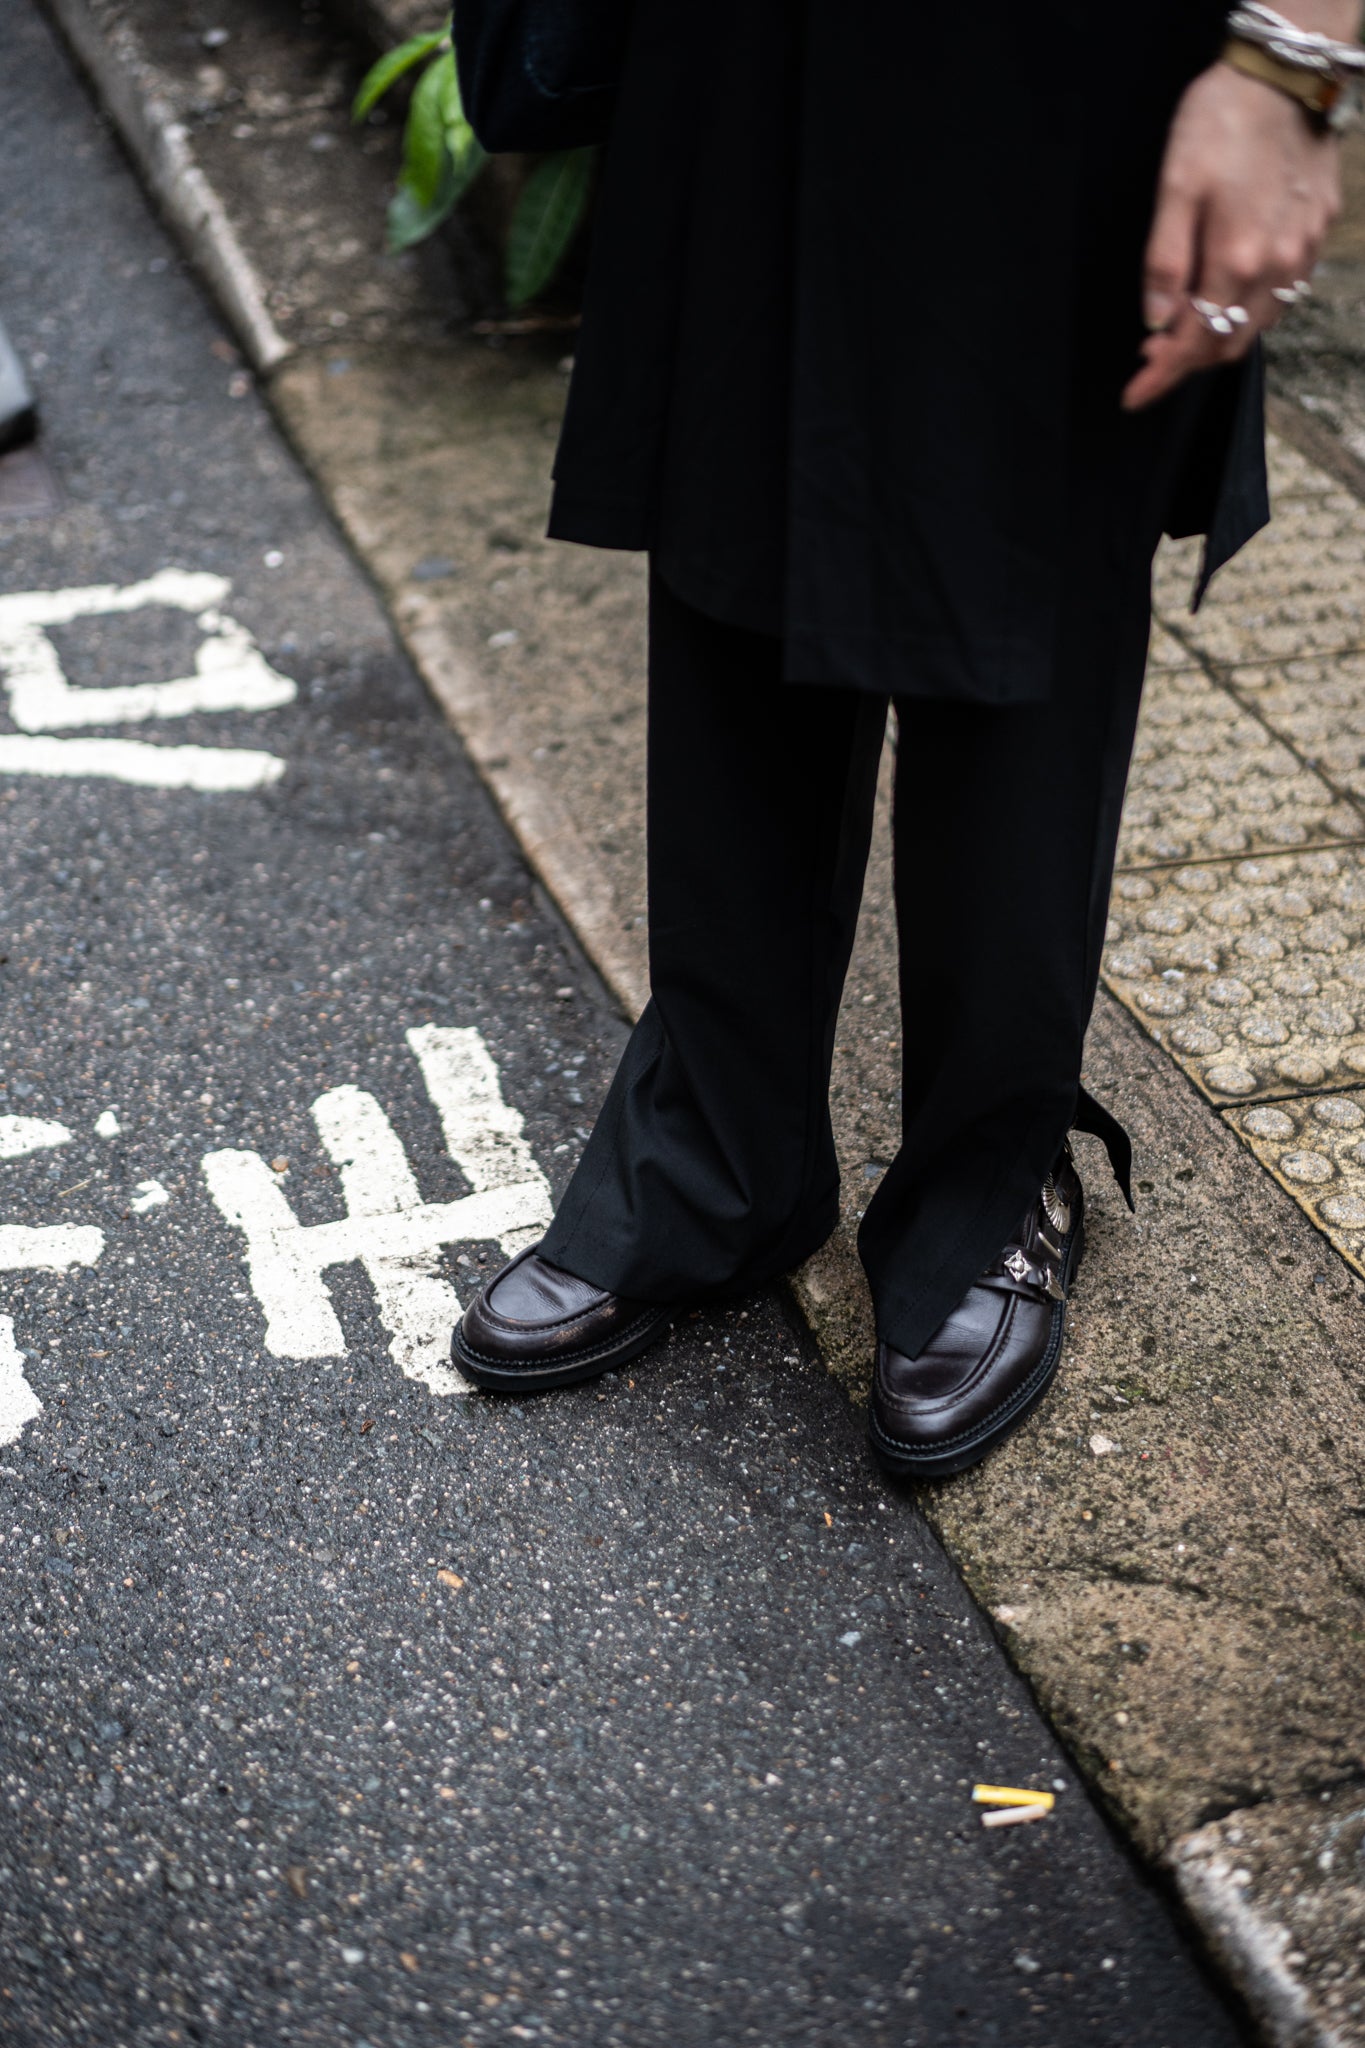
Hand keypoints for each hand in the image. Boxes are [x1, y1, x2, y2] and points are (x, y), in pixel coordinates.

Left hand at [1121, 61, 1341, 410]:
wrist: (1284, 74)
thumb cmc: (1220, 122)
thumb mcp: (1174, 187)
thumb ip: (1164, 261)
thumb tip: (1155, 320)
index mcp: (1236, 258)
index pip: (1194, 342)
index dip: (1162, 375)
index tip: (1134, 395)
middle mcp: (1276, 266)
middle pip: (1228, 342)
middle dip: (1186, 359)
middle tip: (1150, 351)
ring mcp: (1302, 251)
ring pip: (1258, 324)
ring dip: (1219, 335)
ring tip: (1182, 322)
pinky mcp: (1317, 232)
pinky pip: (1282, 294)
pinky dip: (1249, 308)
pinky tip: (1226, 290)